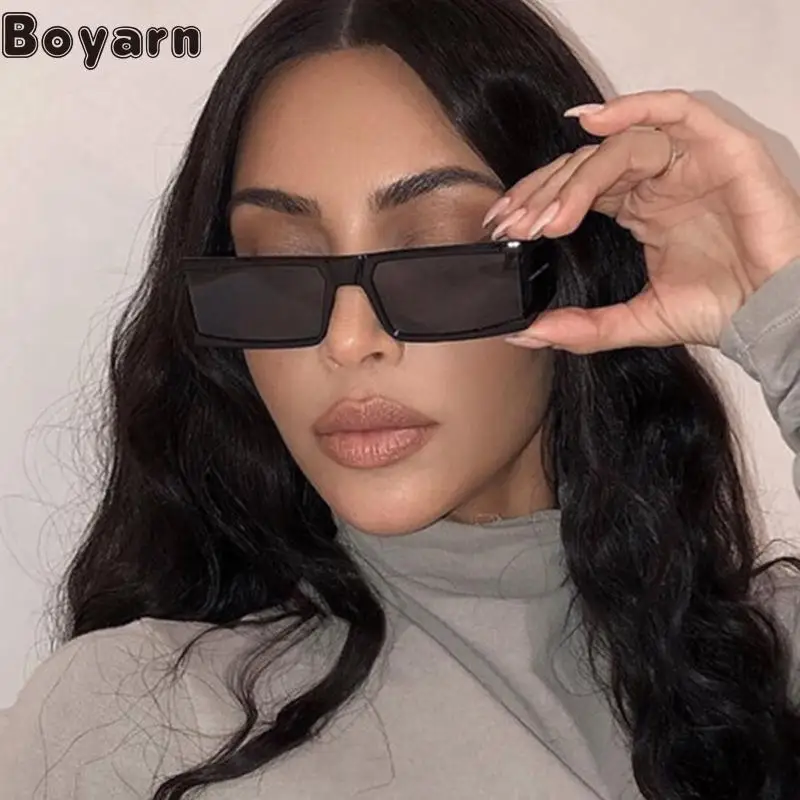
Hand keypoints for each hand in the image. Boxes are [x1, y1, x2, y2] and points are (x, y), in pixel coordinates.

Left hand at [484, 89, 799, 353]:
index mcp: (636, 209)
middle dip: (545, 194)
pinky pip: (675, 111)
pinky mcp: (719, 149)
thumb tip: (524, 334)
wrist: (773, 314)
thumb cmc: (718, 308)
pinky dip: (635, 108)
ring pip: (619, 146)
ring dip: (578, 177)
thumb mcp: (637, 320)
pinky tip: (592, 126)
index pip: (574, 189)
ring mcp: (686, 161)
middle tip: (516, 225)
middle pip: (587, 165)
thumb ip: (582, 327)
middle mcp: (655, 180)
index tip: (503, 227)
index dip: (537, 202)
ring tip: (549, 218)